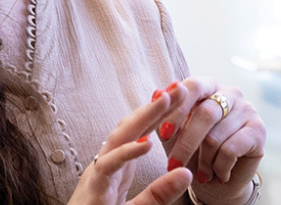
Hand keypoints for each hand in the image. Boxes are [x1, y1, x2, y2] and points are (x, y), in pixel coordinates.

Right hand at [67, 91, 192, 204]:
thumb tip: (186, 173)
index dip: (159, 113)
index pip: (140, 132)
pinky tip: (147, 142)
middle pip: (131, 127)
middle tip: (179, 86)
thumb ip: (161, 193)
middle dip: (155, 106)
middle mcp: (106, 162)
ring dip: (142, 118)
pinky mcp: (94, 188)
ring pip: (119, 138)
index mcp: (118, 165)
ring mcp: (98, 173)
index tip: (181, 96)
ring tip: (165, 100)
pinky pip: (109, 166)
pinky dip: (127, 152)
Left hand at [155, 77, 264, 204]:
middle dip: (186, 143)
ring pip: (216, 136)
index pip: (192, 87)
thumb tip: (157, 93)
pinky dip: (219, 167)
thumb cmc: (191, 151)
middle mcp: (229, 93)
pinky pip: (231, 149)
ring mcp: (247, 109)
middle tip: (172, 165)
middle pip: (205, 113)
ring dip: (203, 161)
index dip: (177, 109)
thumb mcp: (172, 134)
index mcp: (207, 86)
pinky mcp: (259, 130)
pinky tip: (218, 175)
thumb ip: (163, 114)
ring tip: (200, 173)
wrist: (218, 180)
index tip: (163, 133)